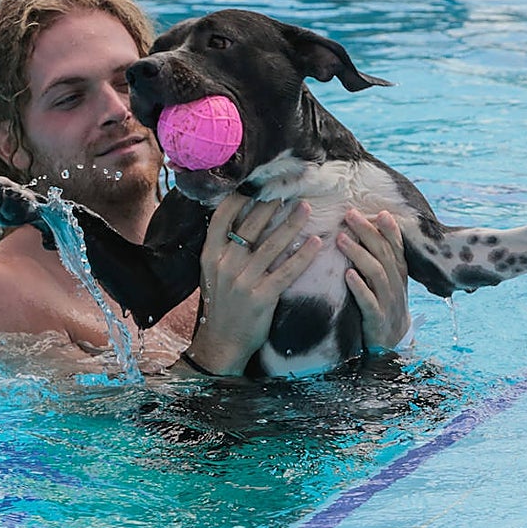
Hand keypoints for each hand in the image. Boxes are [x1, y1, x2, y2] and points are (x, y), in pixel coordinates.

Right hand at [182, 194, 319, 375]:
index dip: (242, 198)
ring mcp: (243, 281)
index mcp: (210, 255)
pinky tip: (316, 243)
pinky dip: (303, 255)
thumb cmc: (222, 304)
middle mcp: (225, 264)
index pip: (223, 217)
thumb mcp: (213, 273)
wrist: (222, 342)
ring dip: (292, 224)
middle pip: (252, 226)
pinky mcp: (262, 297)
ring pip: (272, 245)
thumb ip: (224, 248)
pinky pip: (287, 271)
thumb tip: (243, 218)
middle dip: (272, 205)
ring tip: (306, 208)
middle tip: (290, 190)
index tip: (259, 184)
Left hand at [339, 208, 410, 350]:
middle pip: (383, 253)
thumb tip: (367, 229)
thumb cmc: (384, 304)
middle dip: (367, 232)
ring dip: (358, 254)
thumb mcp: (388, 280)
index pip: (396, 246)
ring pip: (376, 272)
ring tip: (340, 238)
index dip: (389, 229)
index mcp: (398, 272)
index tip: (379, 212)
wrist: (392, 341)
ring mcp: (388, 300)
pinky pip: (369, 300)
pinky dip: (359, 287)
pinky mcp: (377, 318)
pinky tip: (347, 274)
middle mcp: (396, 283)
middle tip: (349, 215)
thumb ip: (380, 257)